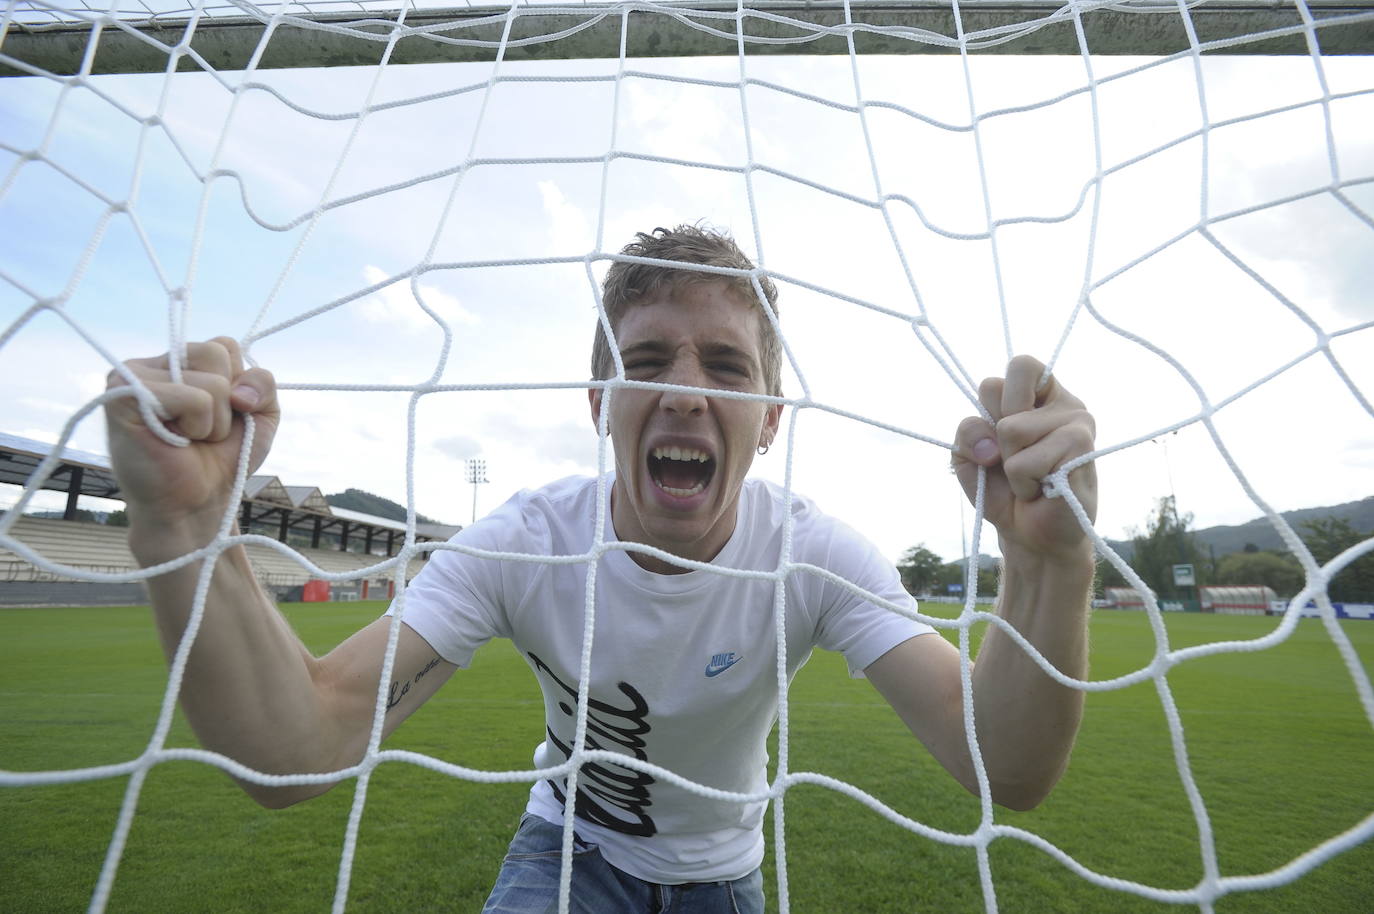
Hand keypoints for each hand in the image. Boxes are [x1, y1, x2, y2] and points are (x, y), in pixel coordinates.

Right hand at [104, 336, 278, 533]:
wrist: (196, 503)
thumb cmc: (222, 458)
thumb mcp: (260, 414)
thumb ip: (263, 383)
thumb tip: (239, 389)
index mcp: (178, 361)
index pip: (225, 345)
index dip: (239, 384)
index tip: (223, 414)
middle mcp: (152, 363)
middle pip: (216, 353)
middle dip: (226, 404)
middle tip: (200, 431)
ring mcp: (132, 376)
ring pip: (211, 382)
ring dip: (212, 422)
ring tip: (187, 438)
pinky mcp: (122, 396)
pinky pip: (193, 398)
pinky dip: (197, 426)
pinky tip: (174, 441)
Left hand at [952, 355, 1096, 562]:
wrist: (1032, 536)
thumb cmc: (1004, 491)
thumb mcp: (971, 457)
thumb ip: (968, 434)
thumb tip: (992, 439)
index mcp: (1042, 395)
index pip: (1020, 365)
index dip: (997, 397)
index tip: (1003, 426)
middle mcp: (1064, 402)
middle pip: (999, 390)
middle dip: (993, 434)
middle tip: (1015, 459)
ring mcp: (1077, 421)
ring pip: (1010, 430)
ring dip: (1011, 466)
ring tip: (1032, 479)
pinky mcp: (1081, 446)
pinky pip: (1024, 462)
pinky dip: (1024, 483)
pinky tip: (1043, 490)